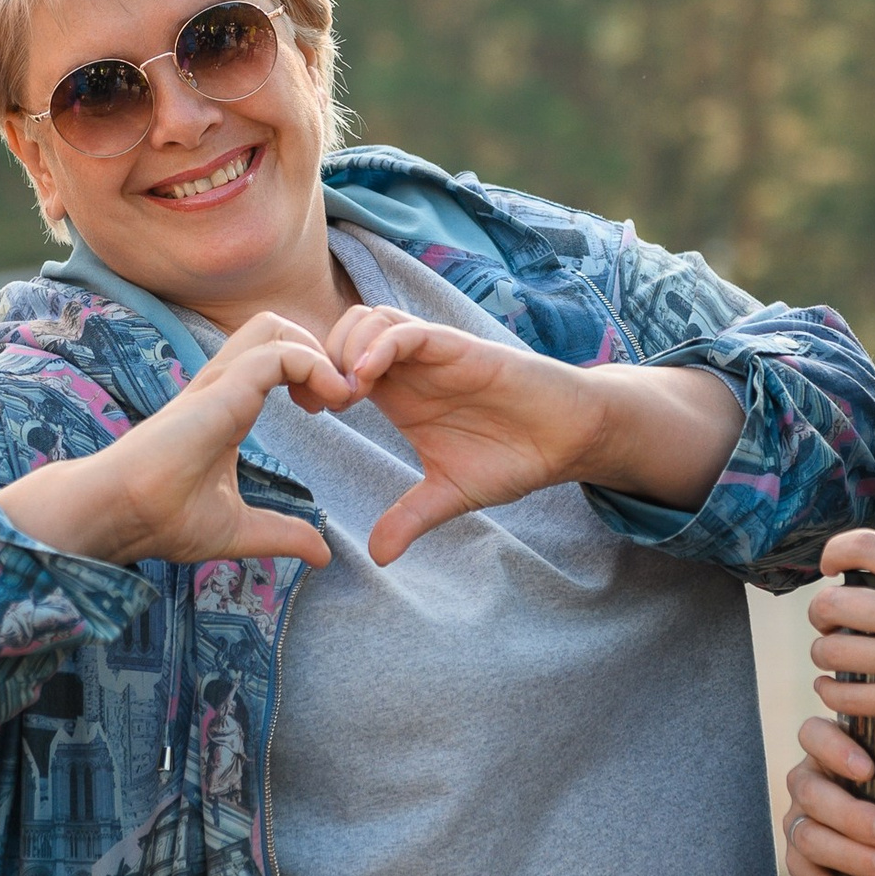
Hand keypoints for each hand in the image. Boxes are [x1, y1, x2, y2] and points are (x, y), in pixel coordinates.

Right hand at [0, 313, 352, 568]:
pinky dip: (312, 366)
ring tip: (335, 397)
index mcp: (226, 407)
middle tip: (337, 398)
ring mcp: (219, 385)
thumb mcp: (239, 529)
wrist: (120, 516)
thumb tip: (322, 554)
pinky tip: (327, 402)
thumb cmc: (161, 518)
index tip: (332, 411)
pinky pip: (277, 355)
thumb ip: (282, 533)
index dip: (312, 372)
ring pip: (274, 328)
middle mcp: (222, 387)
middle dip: (318, 350)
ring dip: (317, 354)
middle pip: (274, 328)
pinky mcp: (220, 392)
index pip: (273, 358)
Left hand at [328, 306, 592, 563]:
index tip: (307, 412)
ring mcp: (433, 353)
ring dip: (346, 348)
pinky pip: (409, 331)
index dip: (314, 378)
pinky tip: (368, 380)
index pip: (339, 361)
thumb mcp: (449, 494)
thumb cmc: (513, 456)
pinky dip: (380, 346)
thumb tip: (378, 557)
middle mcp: (410, 367)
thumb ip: (410, 518)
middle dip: (321, 357)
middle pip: (343, 330)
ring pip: (369, 318)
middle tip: (320, 402)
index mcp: (399, 393)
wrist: (568, 438)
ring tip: (346, 394)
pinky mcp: (460, 347)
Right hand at [783, 714, 874, 875]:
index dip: (832, 748)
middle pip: (809, 791)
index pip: (813, 734)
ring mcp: (800, 822)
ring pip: (806, 836)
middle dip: (850, 815)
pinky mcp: (801, 862)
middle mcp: (807, 783)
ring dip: (848, 855)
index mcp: (831, 751)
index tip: (868, 770)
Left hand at [806, 528, 874, 755]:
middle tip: (829, 624)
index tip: (830, 570)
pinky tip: (839, 692)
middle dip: (820, 615)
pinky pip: (849, 698)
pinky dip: (834, 695)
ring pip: (832, 652)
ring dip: (825, 656)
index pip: (861, 545)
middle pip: (832, 603)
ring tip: (835, 661)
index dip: (833, 554)